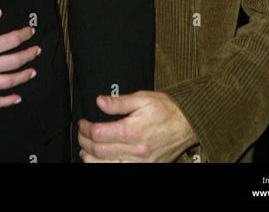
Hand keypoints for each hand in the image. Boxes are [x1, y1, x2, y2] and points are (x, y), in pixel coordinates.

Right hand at [0, 8, 40, 108]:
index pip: (12, 40)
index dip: (24, 34)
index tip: (31, 31)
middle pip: (14, 61)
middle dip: (29, 55)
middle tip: (37, 51)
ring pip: (7, 82)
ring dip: (23, 77)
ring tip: (33, 72)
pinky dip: (6, 102)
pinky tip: (16, 99)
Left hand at [78, 90, 197, 161]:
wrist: (187, 124)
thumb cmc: (167, 110)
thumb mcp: (143, 98)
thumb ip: (119, 102)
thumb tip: (100, 102)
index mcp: (133, 131)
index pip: (99, 134)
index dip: (85, 128)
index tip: (82, 123)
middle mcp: (136, 151)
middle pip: (98, 152)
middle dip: (84, 141)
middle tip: (82, 133)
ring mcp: (140, 164)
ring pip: (104, 167)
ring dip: (90, 158)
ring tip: (86, 148)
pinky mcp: (144, 169)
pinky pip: (118, 171)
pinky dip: (104, 167)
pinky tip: (100, 160)